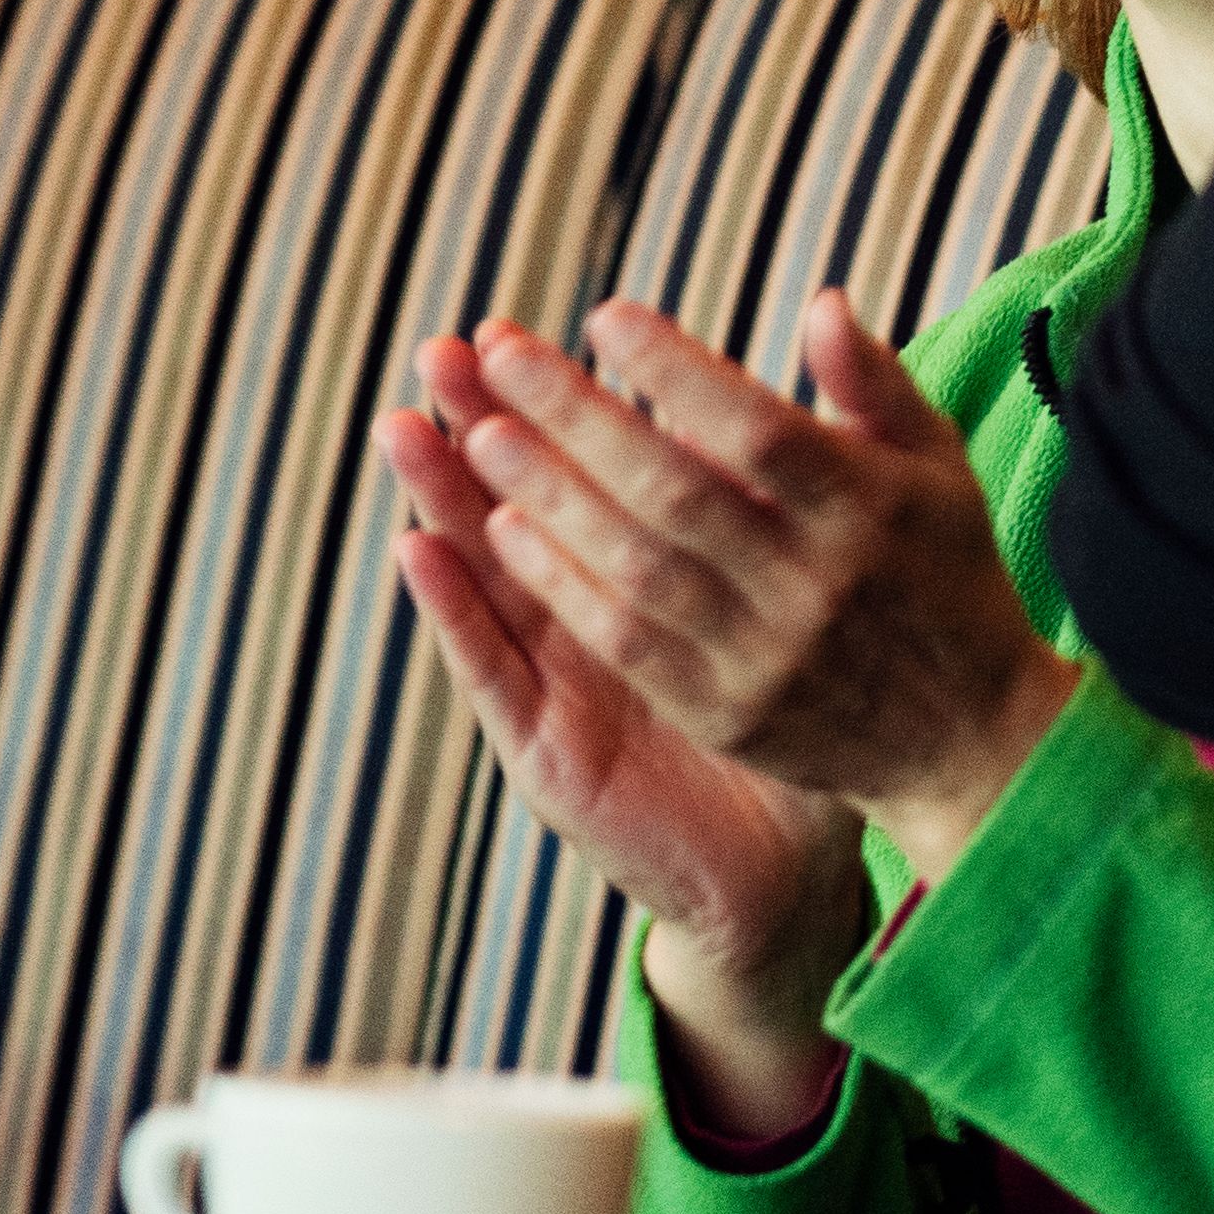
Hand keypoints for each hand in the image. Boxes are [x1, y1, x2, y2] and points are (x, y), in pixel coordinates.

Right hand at [380, 401, 861, 1061]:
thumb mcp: (809, 619)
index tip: (526, 335)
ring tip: (404, 426)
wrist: (787, 879)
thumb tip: (803, 425)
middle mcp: (593, 627)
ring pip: (490, 577)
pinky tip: (417, 549)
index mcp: (656, 583)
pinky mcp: (545, 750)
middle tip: (444, 348)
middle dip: (484, 429)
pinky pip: (492, 671)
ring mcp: (561, 686)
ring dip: (443, 502)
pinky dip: (453, 611)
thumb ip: (796, 527)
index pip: (597, 481)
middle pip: (525, 511)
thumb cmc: (804, 741)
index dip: (559, 412)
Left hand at [399, 292, 1079, 880]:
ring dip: (549, 496)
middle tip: (498, 352)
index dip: (676, 371)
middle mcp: (815, 585)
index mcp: (869, 511)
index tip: (605, 317)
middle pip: (675, 490)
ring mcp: (765, 656)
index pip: (756, 430)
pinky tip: (507, 530)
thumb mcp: (938, 470)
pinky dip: (562, 583)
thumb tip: (821, 302)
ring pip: (636, 566)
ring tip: (478, 433)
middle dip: (576, 417)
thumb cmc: (945, 574)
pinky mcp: (727, 713)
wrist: (971, 739)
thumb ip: (877, 386)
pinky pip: (627, 642)